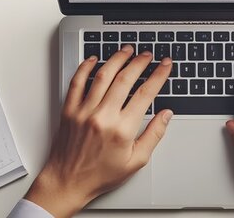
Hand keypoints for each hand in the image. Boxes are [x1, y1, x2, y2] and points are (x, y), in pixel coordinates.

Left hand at [24, 45, 172, 216]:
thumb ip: (154, 135)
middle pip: (125, 79)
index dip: (159, 75)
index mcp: (122, 130)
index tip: (165, 65)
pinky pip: (77, 82)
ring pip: (103, 75)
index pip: (146, 94)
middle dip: (140, 62)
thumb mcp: (136, 161)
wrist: (68, 181)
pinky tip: (94, 59)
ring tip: (127, 50)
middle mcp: (103, 117)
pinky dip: (85, 67)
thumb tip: (166, 115)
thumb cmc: (100, 174)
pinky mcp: (69, 110)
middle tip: (148, 55)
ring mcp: (84, 111)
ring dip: (117, 59)